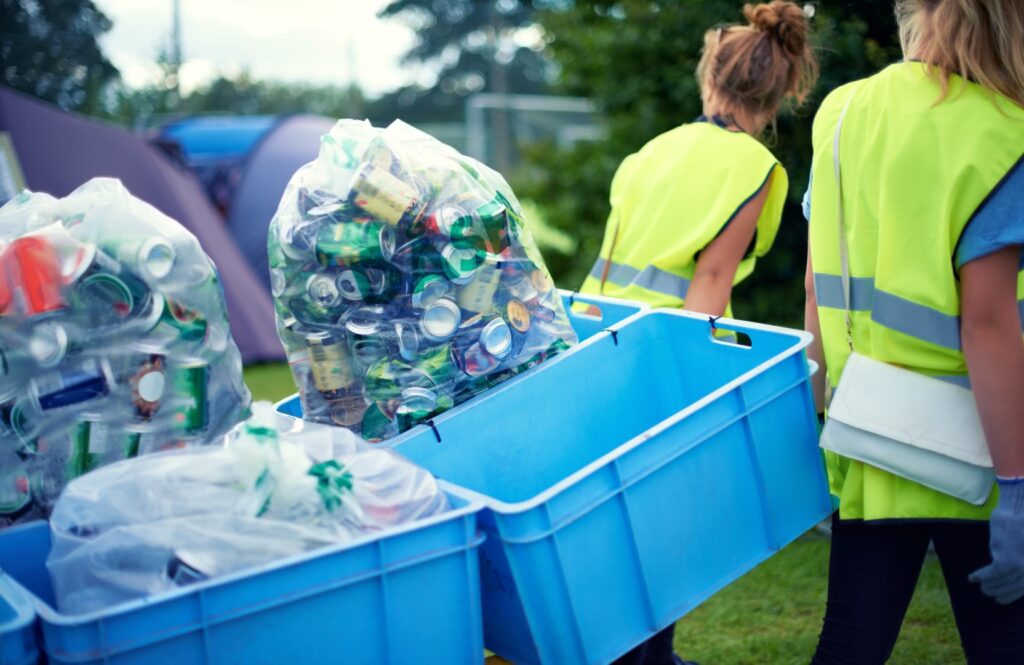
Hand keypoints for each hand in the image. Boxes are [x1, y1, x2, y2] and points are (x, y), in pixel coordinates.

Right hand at [970, 479, 1023, 604]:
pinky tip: (973, 577)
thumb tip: (1010, 567)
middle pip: (1016, 587)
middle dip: (1001, 593)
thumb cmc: (1023, 522)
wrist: (1019, 509)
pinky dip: (981, 576)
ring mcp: (1020, 565)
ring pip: (1002, 581)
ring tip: (981, 588)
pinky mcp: (1006, 559)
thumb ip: (1022, 556)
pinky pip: (992, 573)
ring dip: (989, 586)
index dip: (1013, 594)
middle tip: (989, 594)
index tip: (1002, 599)